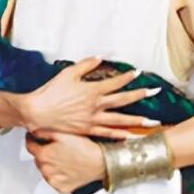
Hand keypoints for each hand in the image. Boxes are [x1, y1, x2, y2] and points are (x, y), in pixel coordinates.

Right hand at [19, 57, 159, 137]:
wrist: (37, 112)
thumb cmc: (51, 92)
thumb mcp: (68, 73)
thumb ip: (86, 65)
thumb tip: (100, 57)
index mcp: (92, 90)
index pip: (115, 82)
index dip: (128, 77)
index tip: (138, 73)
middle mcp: (96, 105)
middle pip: (123, 100)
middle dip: (141, 95)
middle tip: (156, 92)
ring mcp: (93, 120)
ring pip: (120, 120)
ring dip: (138, 120)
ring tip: (153, 122)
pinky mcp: (88, 130)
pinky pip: (107, 134)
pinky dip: (120, 135)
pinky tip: (131, 136)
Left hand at [25, 129, 106, 193]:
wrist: (101, 162)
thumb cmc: (85, 147)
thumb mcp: (64, 134)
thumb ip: (45, 132)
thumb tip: (32, 130)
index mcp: (43, 155)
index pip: (29, 146)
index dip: (33, 139)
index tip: (36, 137)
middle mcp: (45, 170)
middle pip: (38, 158)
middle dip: (45, 152)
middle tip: (58, 148)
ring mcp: (53, 180)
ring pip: (45, 170)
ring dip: (51, 164)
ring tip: (65, 158)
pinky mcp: (61, 188)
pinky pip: (55, 181)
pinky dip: (59, 175)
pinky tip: (68, 168)